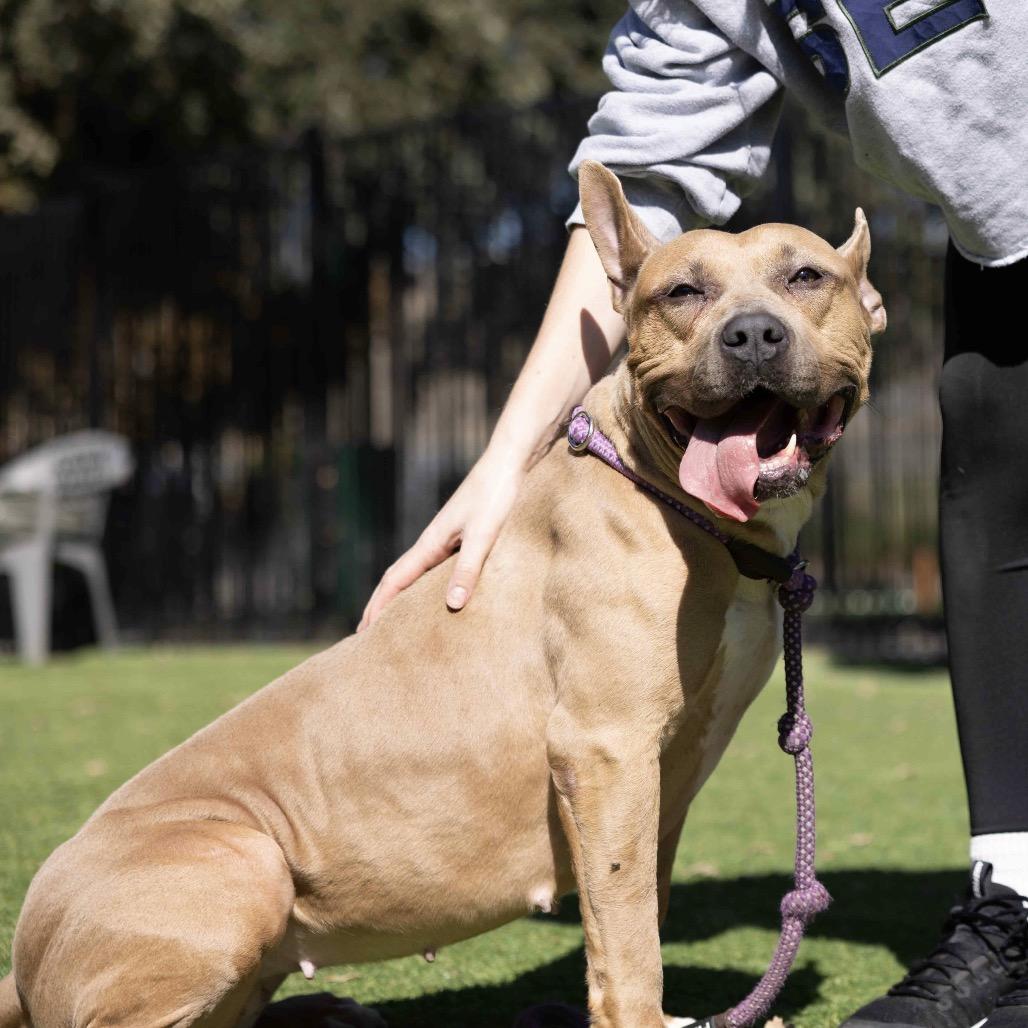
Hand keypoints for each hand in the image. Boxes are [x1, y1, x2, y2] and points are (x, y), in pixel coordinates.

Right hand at [357, 450, 524, 629]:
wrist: (510, 461)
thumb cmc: (496, 495)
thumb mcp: (483, 535)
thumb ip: (469, 569)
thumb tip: (452, 605)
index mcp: (431, 542)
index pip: (395, 580)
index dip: (378, 606)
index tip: (363, 631)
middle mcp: (435, 541)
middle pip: (399, 578)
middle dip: (382, 604)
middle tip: (368, 633)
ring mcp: (449, 538)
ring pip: (418, 573)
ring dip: (403, 596)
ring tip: (398, 620)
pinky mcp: (466, 535)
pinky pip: (438, 568)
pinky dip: (429, 586)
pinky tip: (441, 595)